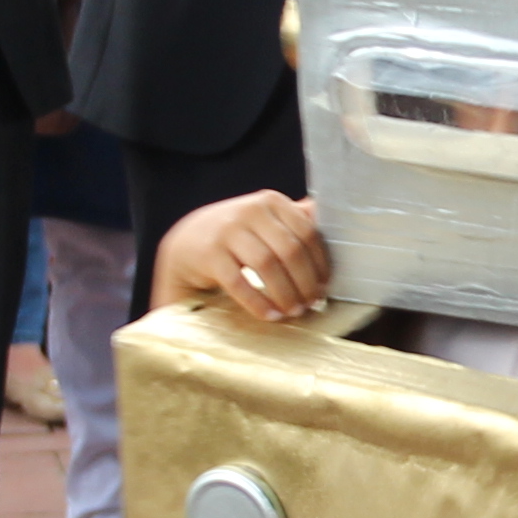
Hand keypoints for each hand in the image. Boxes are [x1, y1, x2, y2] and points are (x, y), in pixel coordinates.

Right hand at [161, 191, 328, 320]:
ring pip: (267, 265)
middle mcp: (250, 210)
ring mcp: (227, 231)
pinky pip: (239, 283)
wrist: (186, 243)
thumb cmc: (235, 236)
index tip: (324, 286)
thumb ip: (293, 220)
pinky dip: (258, 303)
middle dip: (305, 282)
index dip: (320, 263)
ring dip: (285, 294)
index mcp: (270, 202)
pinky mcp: (209, 254)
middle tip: (310, 304)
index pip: (307, 232)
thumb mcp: (264, 220)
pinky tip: (270, 315)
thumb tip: (331, 221)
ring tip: (292, 312)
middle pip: (290, 250)